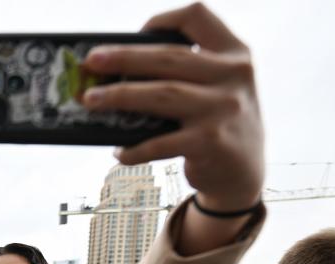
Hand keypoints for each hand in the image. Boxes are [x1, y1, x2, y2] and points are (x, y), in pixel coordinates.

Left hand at [82, 3, 263, 211]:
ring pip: (162, 94)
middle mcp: (234, 75)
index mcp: (235, 53)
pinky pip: (161, 142)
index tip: (137, 33)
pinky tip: (119, 152)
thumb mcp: (216, 89)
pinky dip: (135, 148)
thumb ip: (184, 75)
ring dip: (120, 96)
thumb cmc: (216, 125)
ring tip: (91, 100)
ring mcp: (224, 108)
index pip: (197, 17)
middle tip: (91, 62)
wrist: (244, 175)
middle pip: (169, 57)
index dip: (163, 20)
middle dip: (124, 58)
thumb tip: (116, 73)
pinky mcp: (211, 142)